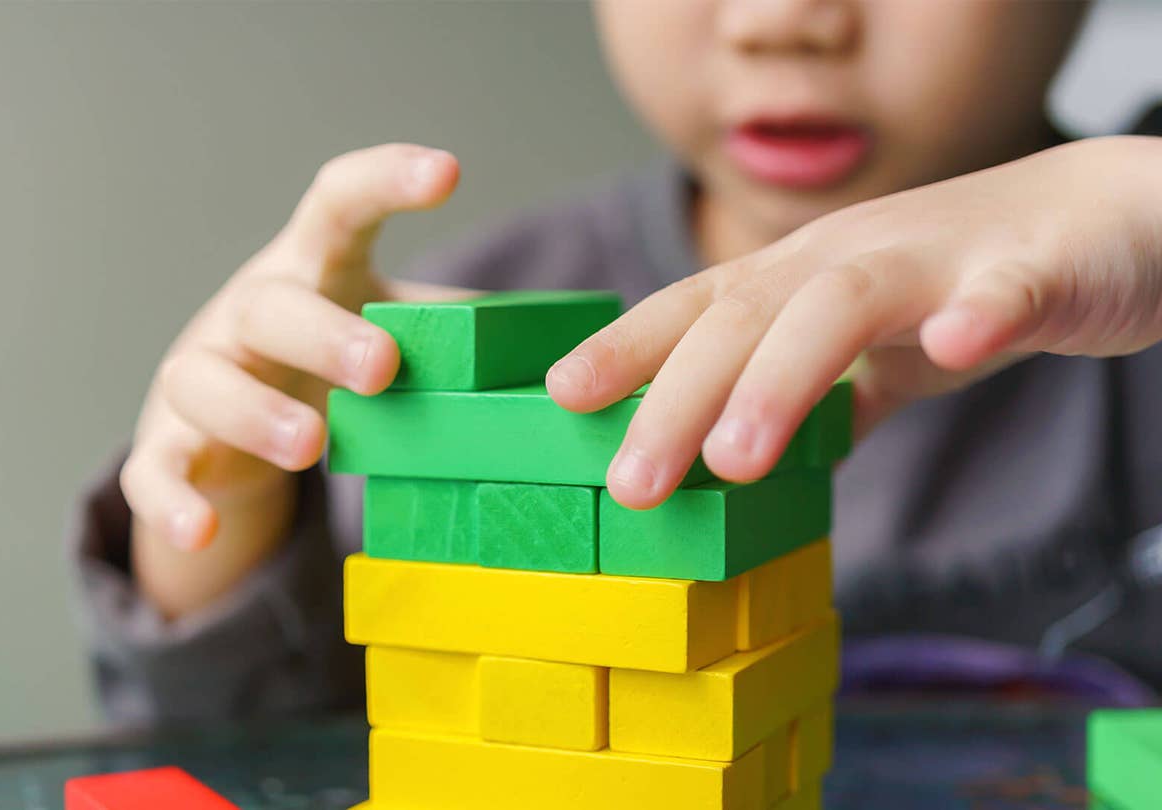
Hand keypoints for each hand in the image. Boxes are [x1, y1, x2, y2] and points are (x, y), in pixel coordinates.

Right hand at [123, 144, 465, 617]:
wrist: (220, 415)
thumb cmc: (322, 357)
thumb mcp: (387, 327)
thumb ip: (457, 327)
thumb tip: (582, 346)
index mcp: (312, 269)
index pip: (338, 204)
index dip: (386, 181)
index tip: (448, 173)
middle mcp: (246, 312)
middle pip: (272, 306)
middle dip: (325, 334)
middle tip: (384, 366)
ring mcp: (198, 377)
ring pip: (206, 383)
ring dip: (256, 412)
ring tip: (311, 443)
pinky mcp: (167, 447)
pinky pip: (155, 471)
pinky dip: (171, 502)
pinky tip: (198, 529)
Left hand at [547, 136, 1161, 509]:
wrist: (1111, 221)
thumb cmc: (971, 282)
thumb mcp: (873, 350)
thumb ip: (818, 398)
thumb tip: (757, 462)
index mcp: (805, 277)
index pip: (696, 309)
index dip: (626, 348)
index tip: (561, 401)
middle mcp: (851, 257)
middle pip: (745, 315)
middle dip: (678, 398)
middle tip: (631, 487)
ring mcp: (939, 260)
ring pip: (843, 304)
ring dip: (781, 379)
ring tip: (734, 461)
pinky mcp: (1034, 270)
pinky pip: (1004, 289)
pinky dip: (976, 313)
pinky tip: (950, 345)